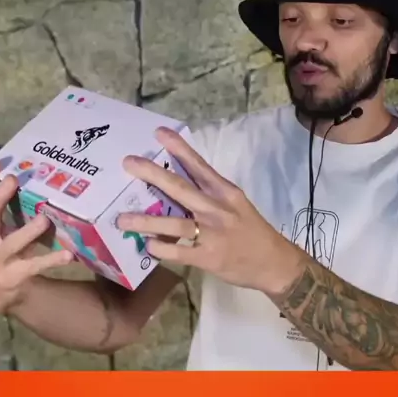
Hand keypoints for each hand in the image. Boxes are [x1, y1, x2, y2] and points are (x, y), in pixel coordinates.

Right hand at [0, 162, 72, 314]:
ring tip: (43, 220)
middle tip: (13, 180)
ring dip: (28, 231)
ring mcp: (0, 259)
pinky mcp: (15, 275)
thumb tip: (16, 174)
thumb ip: (5, 208)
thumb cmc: (1, 251)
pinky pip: (34, 266)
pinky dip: (51, 260)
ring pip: (13, 243)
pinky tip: (67, 254)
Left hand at [118, 128, 304, 296]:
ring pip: (174, 224)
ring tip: (122, 218)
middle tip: (129, 163)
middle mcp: (217, 209)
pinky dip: (162, 249)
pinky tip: (148, 246)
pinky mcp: (208, 257)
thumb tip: (176, 185)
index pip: (199, 166)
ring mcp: (212, 234)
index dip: (179, 148)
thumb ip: (210, 195)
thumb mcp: (236, 205)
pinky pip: (179, 252)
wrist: (274, 263)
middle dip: (153, 174)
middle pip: (180, 188)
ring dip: (146, 221)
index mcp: (225, 192)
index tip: (159, 132)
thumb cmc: (252, 232)